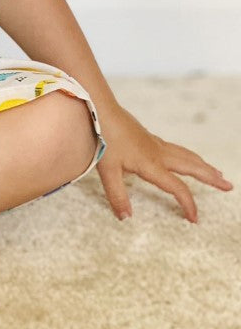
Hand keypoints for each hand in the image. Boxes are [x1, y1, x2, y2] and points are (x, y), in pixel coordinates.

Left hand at [96, 103, 232, 223]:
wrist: (101, 110)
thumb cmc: (103, 138)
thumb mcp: (107, 171)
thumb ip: (117, 195)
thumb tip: (126, 217)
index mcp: (152, 164)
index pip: (177, 187)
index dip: (188, 204)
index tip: (194, 219)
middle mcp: (158, 153)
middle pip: (192, 167)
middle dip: (211, 177)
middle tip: (228, 186)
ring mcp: (155, 144)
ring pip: (186, 155)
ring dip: (203, 165)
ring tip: (216, 173)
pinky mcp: (149, 137)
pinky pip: (177, 149)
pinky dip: (189, 156)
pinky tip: (187, 158)